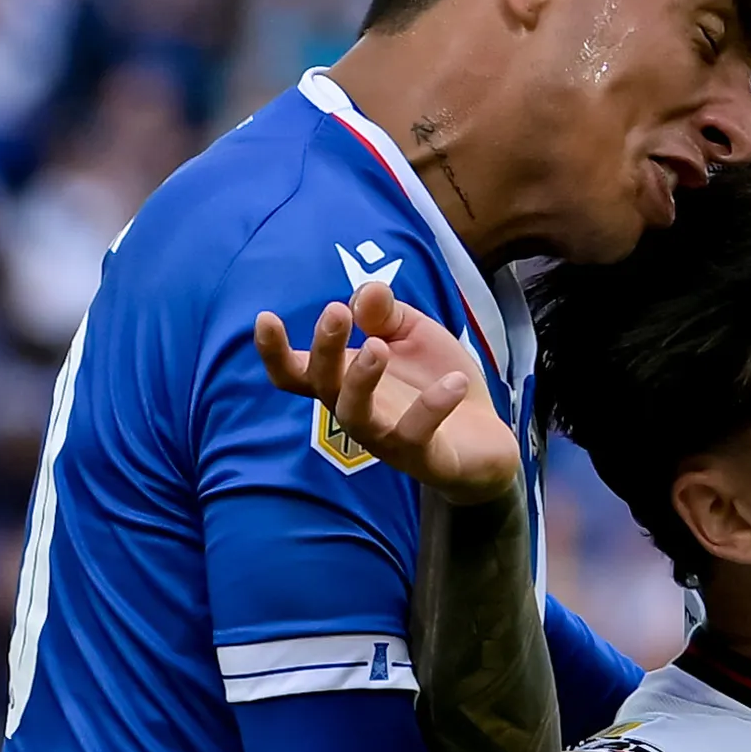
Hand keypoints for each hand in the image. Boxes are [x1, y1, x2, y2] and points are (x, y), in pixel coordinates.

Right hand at [252, 276, 517, 502]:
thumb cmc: (433, 379)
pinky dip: (433, 406)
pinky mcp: (421, 458)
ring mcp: (385, 438)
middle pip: (322, 385)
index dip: (273, 351)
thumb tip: (365, 293)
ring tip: (379, 347)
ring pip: (355, 415)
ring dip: (361, 379)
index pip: (295, 372)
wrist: (485, 437)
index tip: (265, 317)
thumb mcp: (412, 334)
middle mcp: (355, 410)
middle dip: (324, 348)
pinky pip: (417, 435)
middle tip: (336, 312)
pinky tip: (454, 381)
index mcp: (343, 379)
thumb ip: (387, 313)